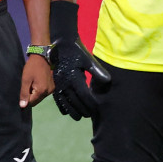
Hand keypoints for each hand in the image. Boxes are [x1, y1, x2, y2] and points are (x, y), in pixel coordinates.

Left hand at [20, 54, 53, 108]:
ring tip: (32, 83)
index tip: (23, 91)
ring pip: (40, 97)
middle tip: (27, 86)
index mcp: (42, 91)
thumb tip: (23, 106)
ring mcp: (51, 90)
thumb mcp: (25, 80)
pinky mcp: (52, 87)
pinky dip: (39, 91)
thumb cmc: (32, 68)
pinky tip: (36, 83)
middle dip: (30, 96)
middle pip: (36, 101)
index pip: (31, 102)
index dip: (25, 99)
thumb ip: (24, 93)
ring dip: (34, 93)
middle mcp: (48, 92)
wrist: (42, 58)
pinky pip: (43, 93)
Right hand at [49, 1, 109, 120]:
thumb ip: (97, 71)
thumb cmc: (76, 51)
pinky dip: (62, 106)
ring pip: (65, 101)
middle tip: (89, 116)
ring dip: (72, 110)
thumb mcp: (88, 59)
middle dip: (82, 109)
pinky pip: (57, 98)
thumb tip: (107, 81)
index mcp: (74, 77)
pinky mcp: (55, 83)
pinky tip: (65, 112)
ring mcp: (58, 83)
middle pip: (74, 101)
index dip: (91, 104)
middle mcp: (65, 82)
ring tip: (78, 117)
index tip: (97, 110)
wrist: (60, 44)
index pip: (84, 95)